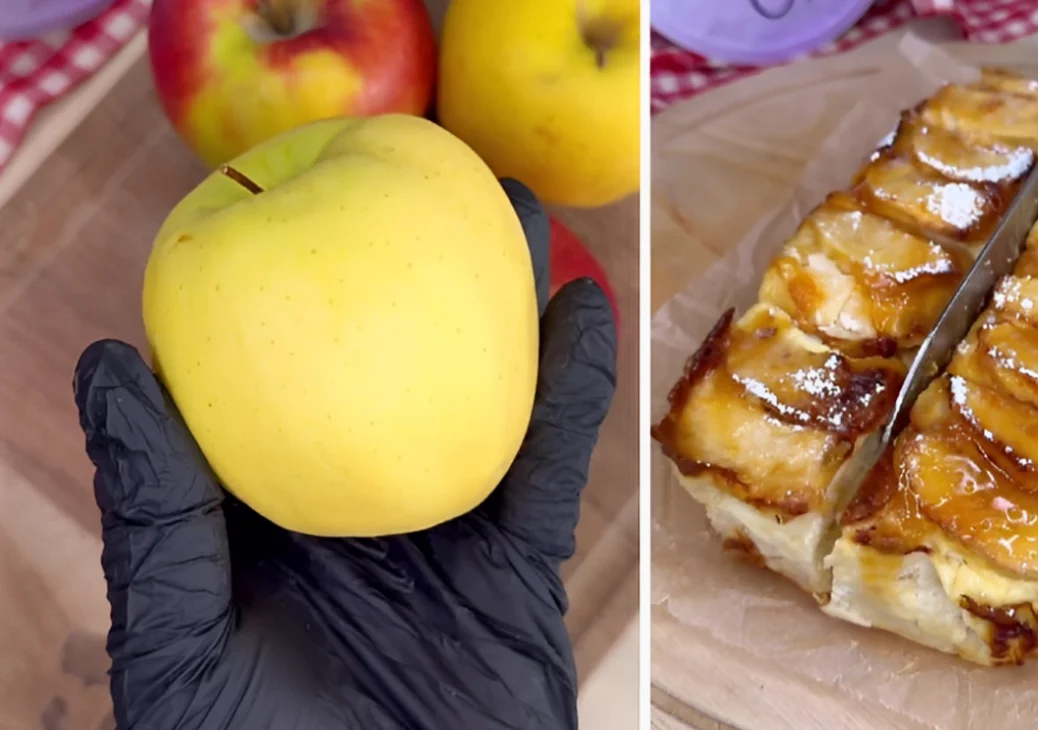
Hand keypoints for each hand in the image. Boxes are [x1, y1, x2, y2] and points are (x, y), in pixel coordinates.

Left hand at [73, 180, 617, 729]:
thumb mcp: (180, 645)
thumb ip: (158, 516)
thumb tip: (111, 362)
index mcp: (266, 522)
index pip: (269, 385)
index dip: (281, 290)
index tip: (288, 199)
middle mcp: (356, 510)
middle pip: (387, 368)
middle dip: (407, 270)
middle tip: (421, 172)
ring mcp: (442, 534)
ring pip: (480, 396)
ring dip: (501, 301)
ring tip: (511, 210)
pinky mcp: (518, 569)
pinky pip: (550, 466)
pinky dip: (572, 390)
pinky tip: (584, 309)